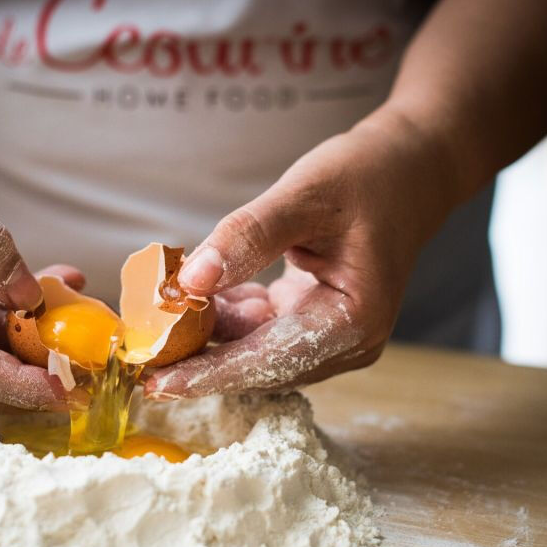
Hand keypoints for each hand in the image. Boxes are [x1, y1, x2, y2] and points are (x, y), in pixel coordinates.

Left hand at [144, 110, 452, 398]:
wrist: (410, 164)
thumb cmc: (367, 174)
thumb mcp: (305, 195)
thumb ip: (247, 238)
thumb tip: (190, 280)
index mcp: (352, 324)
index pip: (268, 361)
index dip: (209, 374)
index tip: (155, 382)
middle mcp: (344, 343)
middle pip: (256, 365)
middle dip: (197, 357)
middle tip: (136, 350)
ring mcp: (327, 335)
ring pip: (250, 349)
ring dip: (204, 334)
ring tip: (152, 317)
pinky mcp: (310, 319)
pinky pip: (256, 328)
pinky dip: (222, 313)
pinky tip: (189, 292)